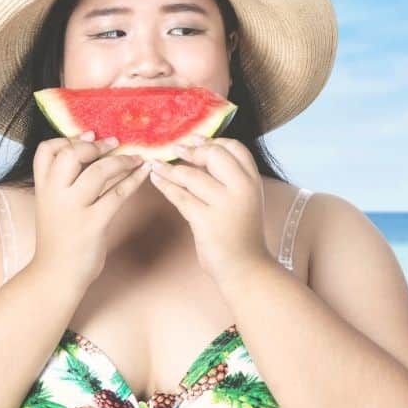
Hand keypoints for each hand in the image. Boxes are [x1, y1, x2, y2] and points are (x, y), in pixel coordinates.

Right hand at [31, 130, 151, 284]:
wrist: (56, 275)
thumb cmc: (59, 238)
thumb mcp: (53, 206)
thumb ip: (64, 183)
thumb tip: (92, 156)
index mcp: (43, 188)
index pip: (46, 150)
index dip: (68, 139)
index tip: (89, 135)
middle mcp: (55, 194)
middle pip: (72, 155)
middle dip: (96, 145)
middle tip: (115, 143)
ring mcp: (74, 208)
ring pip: (99, 171)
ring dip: (122, 161)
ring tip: (137, 158)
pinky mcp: (93, 223)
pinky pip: (118, 193)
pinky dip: (135, 179)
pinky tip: (145, 172)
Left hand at [147, 134, 269, 284]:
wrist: (245, 267)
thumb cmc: (241, 234)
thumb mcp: (245, 201)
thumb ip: (230, 180)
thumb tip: (200, 156)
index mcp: (252, 181)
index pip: (236, 148)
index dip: (214, 140)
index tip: (196, 140)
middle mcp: (242, 188)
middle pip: (214, 155)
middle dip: (192, 150)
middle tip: (175, 149)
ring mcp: (224, 204)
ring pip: (191, 175)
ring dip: (169, 168)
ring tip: (155, 164)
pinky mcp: (206, 220)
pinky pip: (180, 196)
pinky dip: (165, 186)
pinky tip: (156, 180)